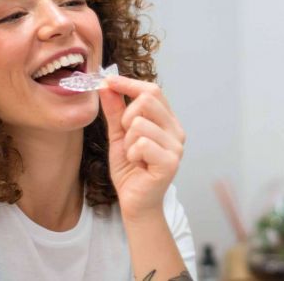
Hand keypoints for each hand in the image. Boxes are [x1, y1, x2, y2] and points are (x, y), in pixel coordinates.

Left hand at [98, 76, 184, 220]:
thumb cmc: (130, 169)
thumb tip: (106, 85)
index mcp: (167, 121)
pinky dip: (132, 154)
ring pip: (140, 123)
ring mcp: (176, 146)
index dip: (128, 84)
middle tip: (126, 136)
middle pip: (147, 100)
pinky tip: (137, 164)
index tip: (108, 81)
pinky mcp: (170, 162)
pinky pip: (142, 144)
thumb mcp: (118, 135)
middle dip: (126, 116)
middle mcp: (176, 130)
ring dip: (128, 141)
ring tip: (133, 155)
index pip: (152, 90)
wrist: (135, 202)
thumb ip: (115, 110)